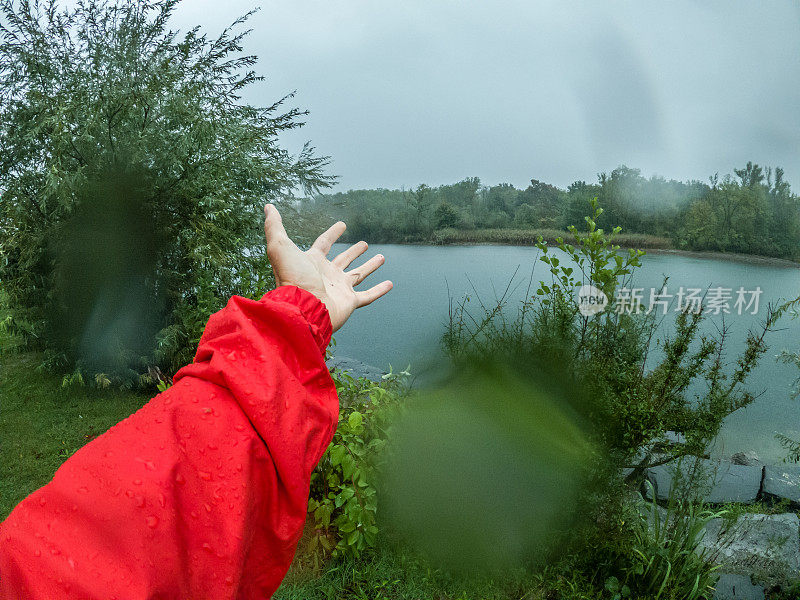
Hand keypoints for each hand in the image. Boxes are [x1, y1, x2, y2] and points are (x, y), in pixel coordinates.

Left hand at [264, 204, 392, 331]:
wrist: (303, 307)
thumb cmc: (291, 277)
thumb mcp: (279, 246)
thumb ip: (274, 226)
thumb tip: (268, 207)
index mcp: (312, 262)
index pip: (324, 244)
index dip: (333, 233)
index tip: (343, 224)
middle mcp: (326, 275)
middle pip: (343, 260)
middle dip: (354, 252)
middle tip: (364, 244)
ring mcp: (339, 289)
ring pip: (358, 275)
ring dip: (369, 266)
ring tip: (381, 257)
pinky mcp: (350, 302)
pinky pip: (368, 295)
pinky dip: (379, 290)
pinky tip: (390, 284)